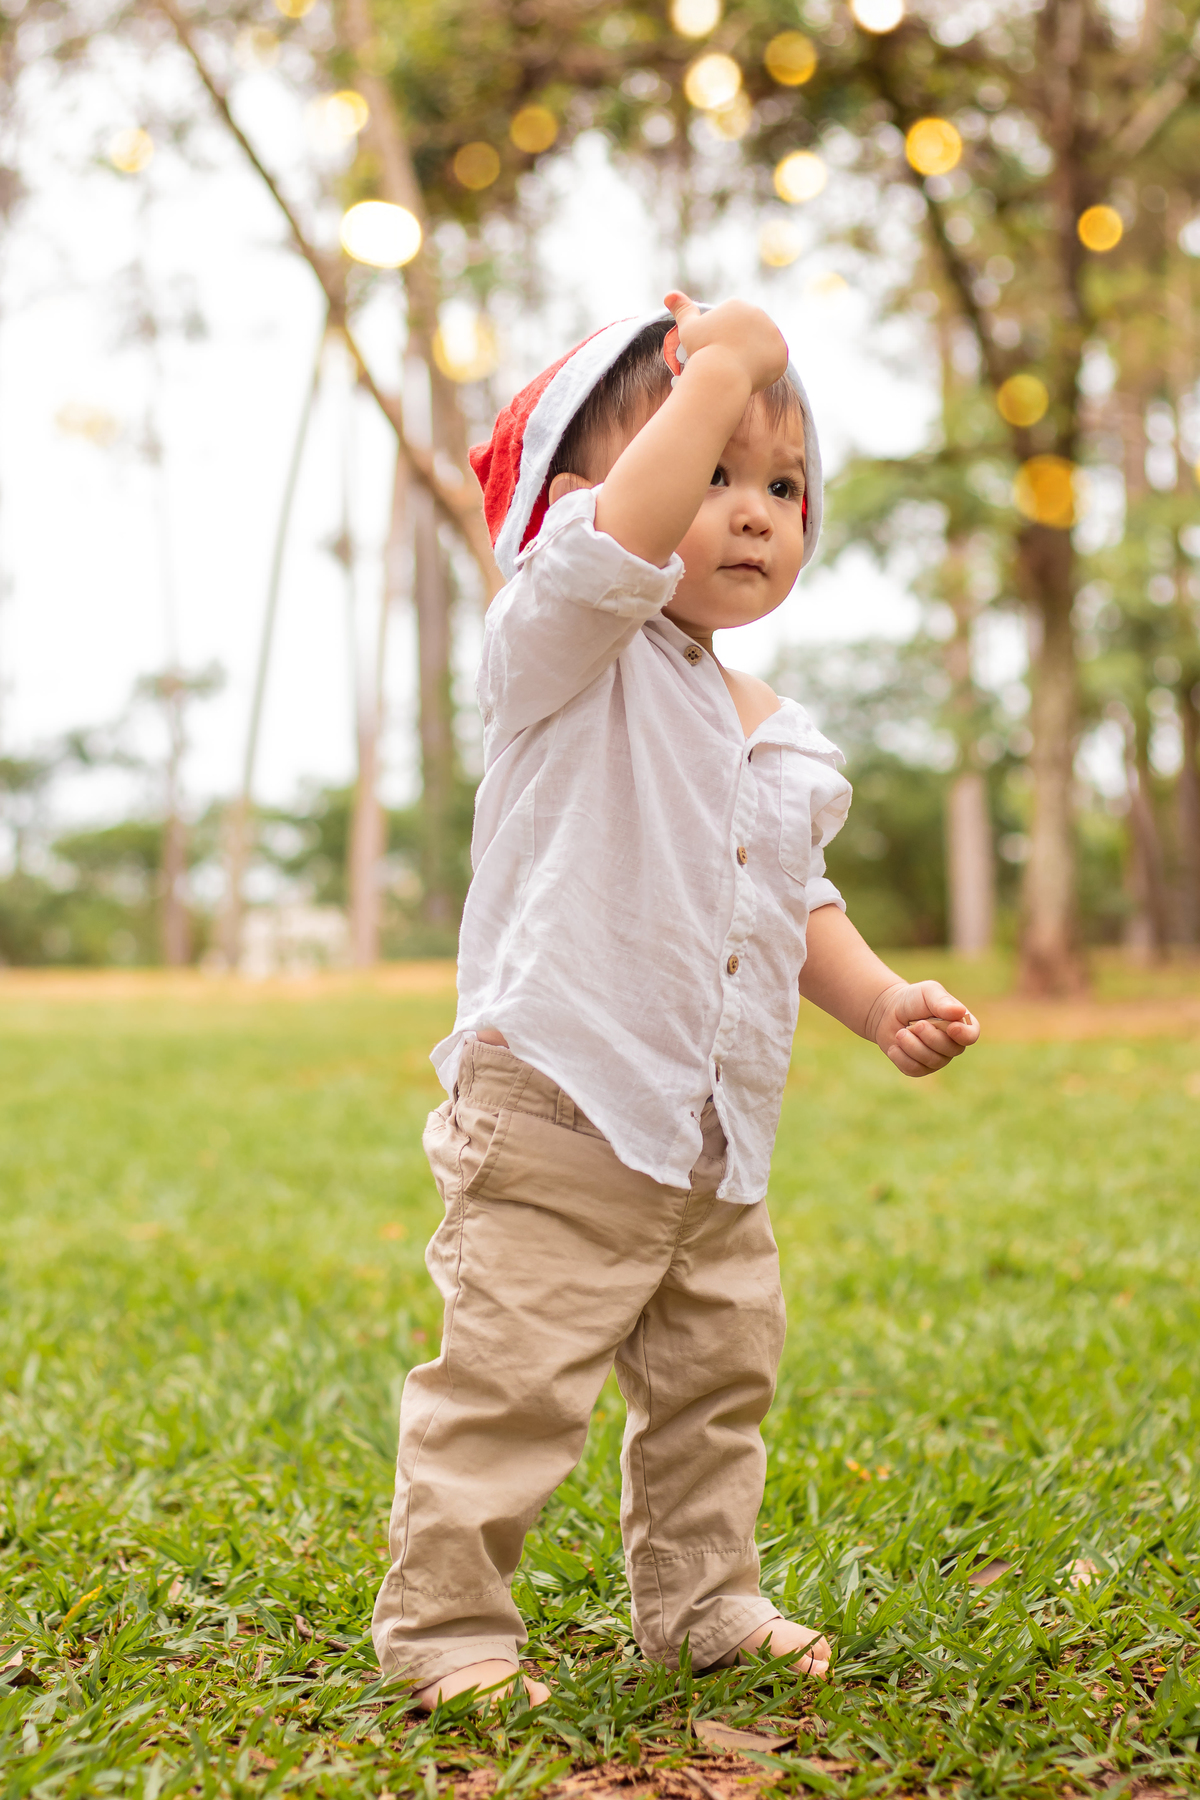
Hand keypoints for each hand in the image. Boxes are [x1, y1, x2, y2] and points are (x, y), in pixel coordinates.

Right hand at [664, 291, 788, 396]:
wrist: (722, 373)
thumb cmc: (702, 352)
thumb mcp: (688, 329)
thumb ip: (682, 310)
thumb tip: (669, 295)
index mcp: (737, 305)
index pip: (732, 326)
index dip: (722, 342)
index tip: (715, 352)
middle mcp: (758, 313)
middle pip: (749, 335)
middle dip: (740, 348)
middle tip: (727, 365)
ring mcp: (772, 332)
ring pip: (762, 348)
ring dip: (754, 358)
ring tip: (739, 371)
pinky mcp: (782, 352)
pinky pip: (774, 362)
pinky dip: (765, 371)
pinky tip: (752, 377)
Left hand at [866, 980, 979, 1076]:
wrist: (888, 1011)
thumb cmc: (913, 999)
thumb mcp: (928, 992)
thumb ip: (942, 1002)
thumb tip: (960, 1011)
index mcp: (960, 1024)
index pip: (971, 1035)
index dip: (964, 1035)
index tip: (951, 1027)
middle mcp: (952, 1044)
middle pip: (951, 1050)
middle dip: (930, 1037)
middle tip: (916, 1024)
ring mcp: (938, 1058)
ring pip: (932, 1061)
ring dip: (912, 1045)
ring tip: (901, 1032)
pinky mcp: (920, 1068)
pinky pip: (914, 1069)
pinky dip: (901, 1057)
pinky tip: (895, 1046)